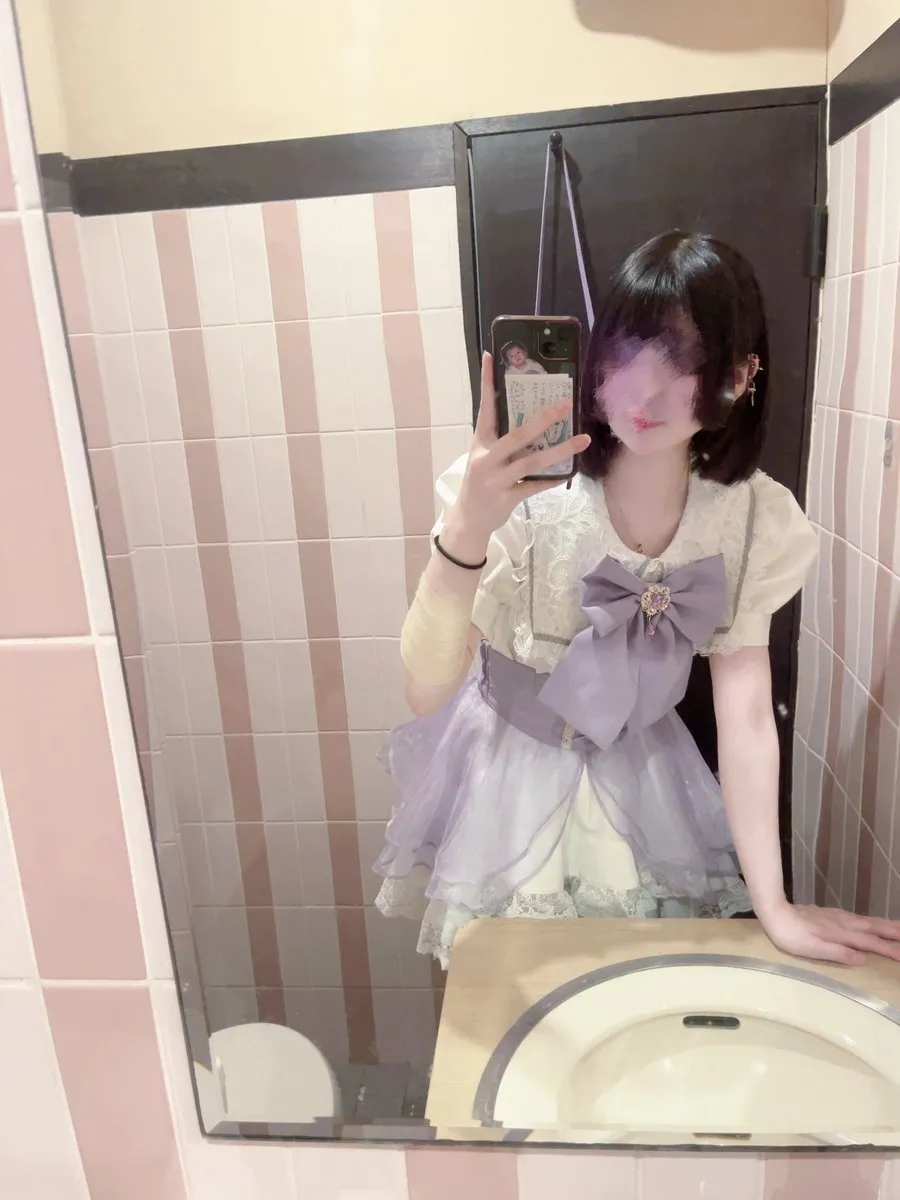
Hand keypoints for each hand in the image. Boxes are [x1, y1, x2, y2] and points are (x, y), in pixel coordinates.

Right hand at [444, 353, 590, 553]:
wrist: (468, 519)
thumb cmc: (481, 482)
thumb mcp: (484, 456)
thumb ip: (502, 438)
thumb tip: (532, 414)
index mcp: (480, 442)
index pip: (485, 407)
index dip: (487, 382)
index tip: (491, 356)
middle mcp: (486, 458)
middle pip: (517, 435)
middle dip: (543, 419)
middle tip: (565, 404)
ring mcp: (496, 479)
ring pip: (531, 461)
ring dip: (560, 449)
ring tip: (583, 439)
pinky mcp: (506, 498)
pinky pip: (534, 486)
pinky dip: (551, 479)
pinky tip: (568, 471)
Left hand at [759, 900, 899, 965]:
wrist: (776, 913)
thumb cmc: (792, 936)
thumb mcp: (813, 949)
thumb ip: (838, 953)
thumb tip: (864, 958)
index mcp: (842, 935)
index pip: (872, 943)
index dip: (890, 949)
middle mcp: (844, 924)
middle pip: (875, 927)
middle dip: (894, 932)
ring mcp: (838, 917)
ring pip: (868, 921)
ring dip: (886, 925)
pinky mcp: (832, 914)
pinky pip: (859, 917)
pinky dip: (872, 920)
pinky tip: (872, 922)